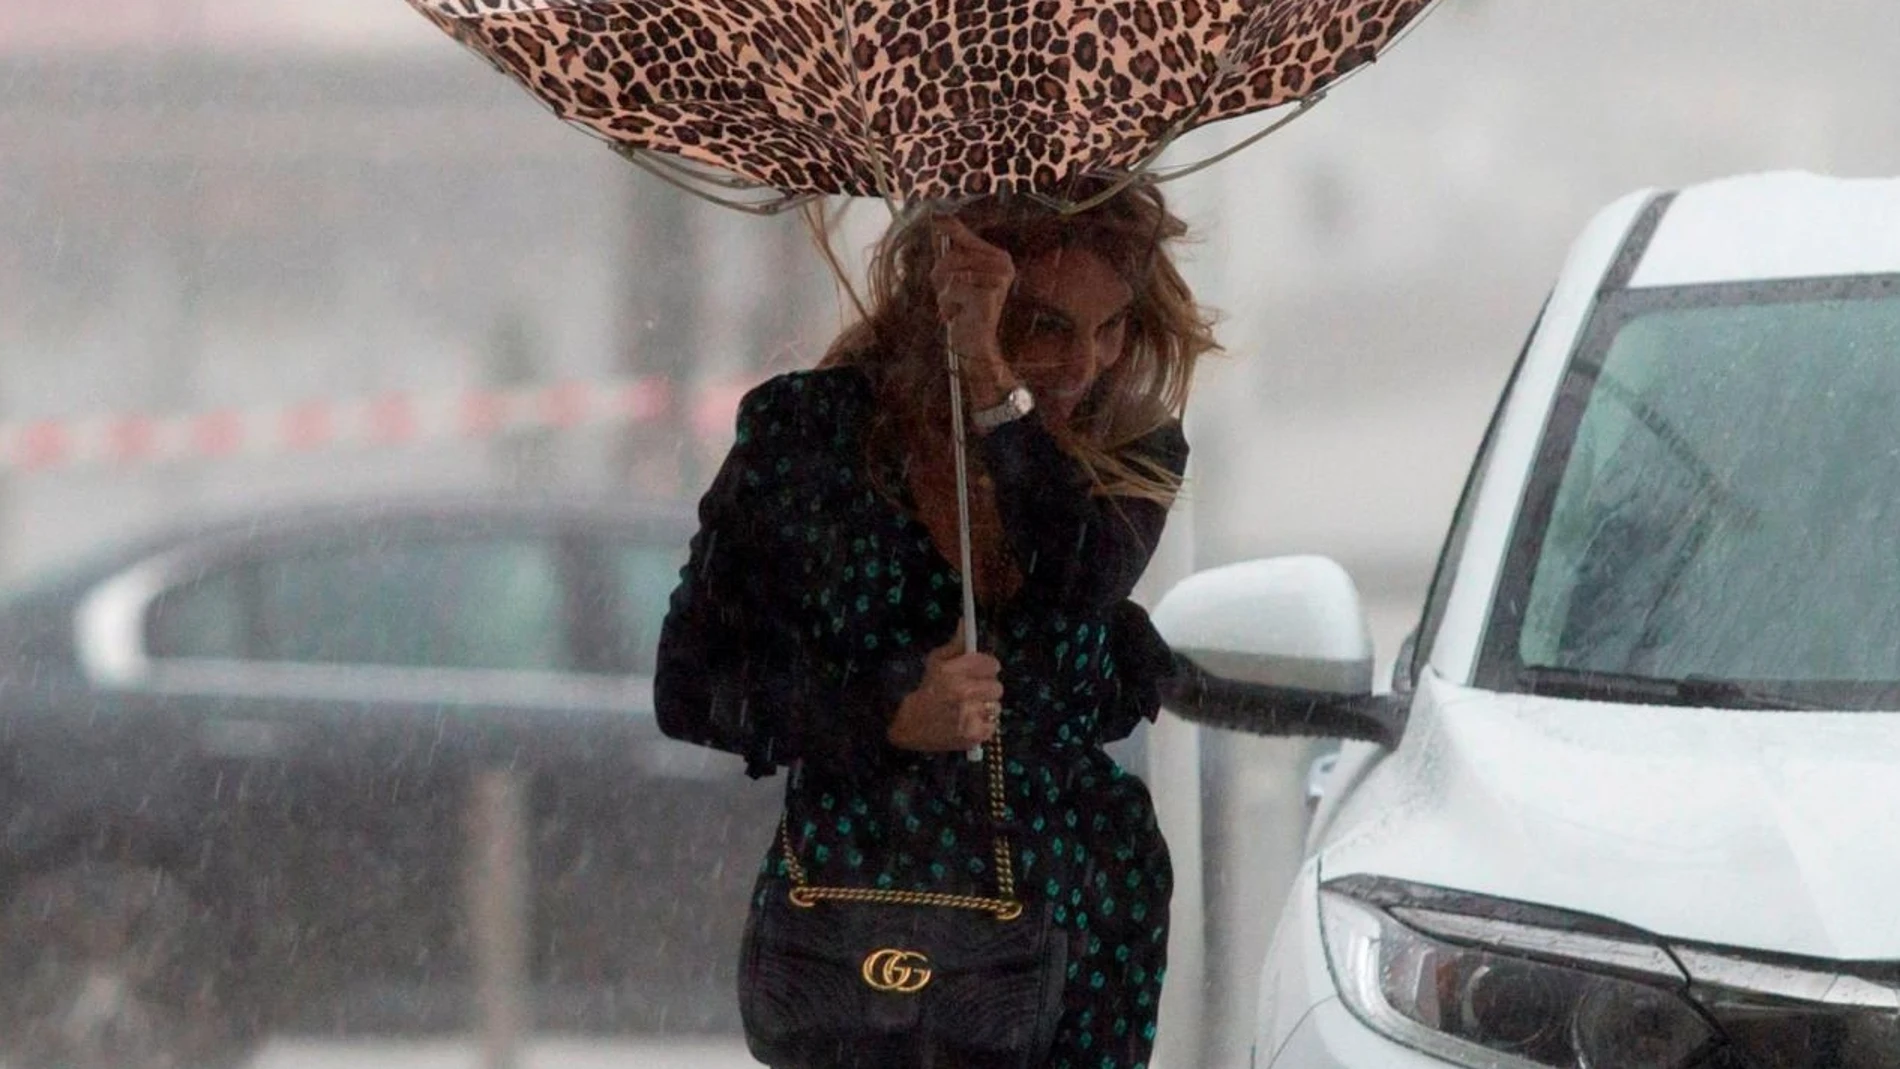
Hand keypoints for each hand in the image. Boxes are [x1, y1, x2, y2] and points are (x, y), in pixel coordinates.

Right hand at [886, 623, 1004, 751]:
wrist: (910, 726)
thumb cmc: (926, 690)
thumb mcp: (936, 663)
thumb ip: (956, 644)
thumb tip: (965, 622)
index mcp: (953, 673)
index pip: (992, 664)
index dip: (987, 667)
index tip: (981, 671)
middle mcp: (962, 693)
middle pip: (997, 686)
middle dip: (986, 688)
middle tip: (973, 692)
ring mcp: (969, 716)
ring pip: (996, 706)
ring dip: (985, 707)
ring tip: (968, 709)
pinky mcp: (974, 736)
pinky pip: (993, 725)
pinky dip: (983, 725)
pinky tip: (968, 723)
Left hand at [929, 216, 1018, 406]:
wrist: (974, 346)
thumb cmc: (963, 309)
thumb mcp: (956, 275)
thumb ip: (953, 248)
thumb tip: (938, 217)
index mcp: (1000, 258)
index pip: (963, 236)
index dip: (946, 232)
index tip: (935, 221)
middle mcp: (1004, 266)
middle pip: (951, 255)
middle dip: (941, 277)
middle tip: (951, 296)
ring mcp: (998, 280)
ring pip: (950, 271)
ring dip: (944, 292)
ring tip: (957, 306)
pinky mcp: (987, 296)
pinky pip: (951, 287)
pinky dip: (947, 303)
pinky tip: (959, 314)